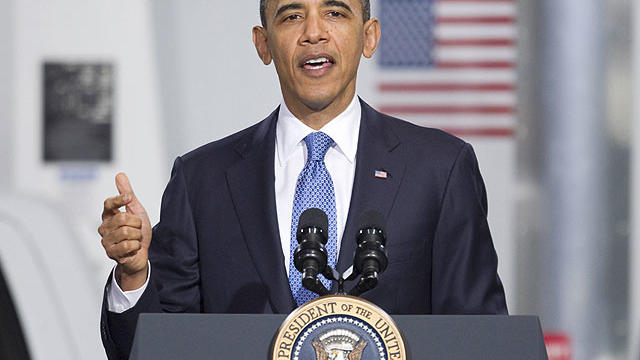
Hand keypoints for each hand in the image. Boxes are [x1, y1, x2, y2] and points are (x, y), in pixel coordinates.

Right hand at [98, 173, 151, 290]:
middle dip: (137, 224)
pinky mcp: (110, 253)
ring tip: (135, 239)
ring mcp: (106, 241)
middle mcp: (104, 227)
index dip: (119, 199)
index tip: (128, 198)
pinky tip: (133, 248)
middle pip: (123, 218)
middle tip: (137, 229)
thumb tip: (120, 175)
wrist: (141, 253)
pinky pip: (128, 245)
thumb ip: (127, 193)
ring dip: (137, 236)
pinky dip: (136, 246)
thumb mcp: (135, 210)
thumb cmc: (137, 231)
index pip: (109, 204)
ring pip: (126, 232)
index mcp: (108, 215)